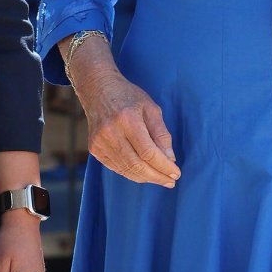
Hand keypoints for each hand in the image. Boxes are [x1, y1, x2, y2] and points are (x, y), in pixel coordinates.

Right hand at [70, 50, 180, 187]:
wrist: (98, 90)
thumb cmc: (128, 97)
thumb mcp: (151, 108)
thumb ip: (161, 134)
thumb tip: (169, 159)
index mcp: (127, 119)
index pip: (148, 152)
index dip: (164, 166)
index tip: (176, 173)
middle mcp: (111, 132)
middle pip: (137, 165)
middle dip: (157, 176)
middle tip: (171, 181)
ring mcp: (100, 142)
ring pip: (127, 169)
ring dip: (146, 177)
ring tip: (160, 178)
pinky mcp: (95, 149)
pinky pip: (117, 168)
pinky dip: (132, 173)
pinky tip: (144, 173)